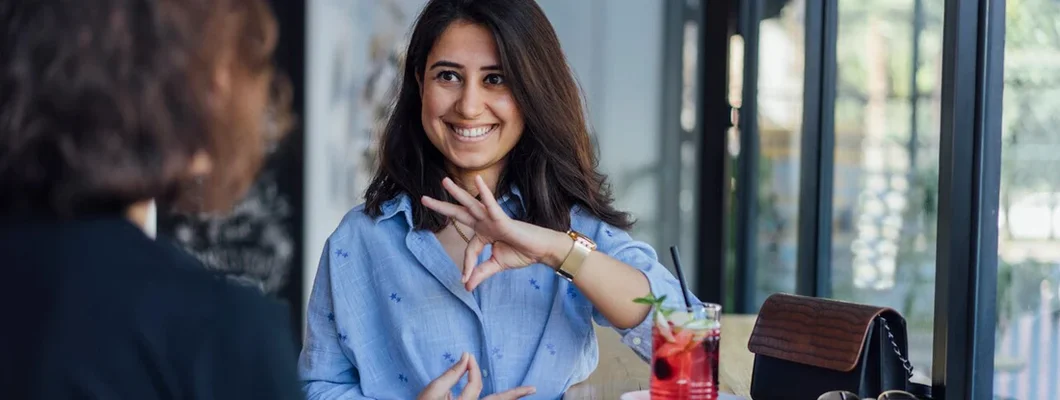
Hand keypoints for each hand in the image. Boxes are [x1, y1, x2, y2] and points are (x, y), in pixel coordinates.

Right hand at [417, 352, 535, 399]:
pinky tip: (499, 394)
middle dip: (515, 395)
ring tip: (524, 393)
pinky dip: (482, 397)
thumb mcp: (432, 390)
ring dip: (505, 398)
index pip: (474, 383)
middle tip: (533, 389)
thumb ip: (451, 374)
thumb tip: (467, 356)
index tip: (467, 356)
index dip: (472, 368)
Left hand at [421, 176, 570, 290]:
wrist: (541, 252)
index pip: (469, 249)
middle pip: (459, 214)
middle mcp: (485, 223)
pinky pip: (492, 204)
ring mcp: (493, 218)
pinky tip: (478, 181)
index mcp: (484, 234)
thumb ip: (481, 272)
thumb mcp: (497, 265)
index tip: (466, 280)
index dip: (467, 265)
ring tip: (444, 182)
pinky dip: (485, 193)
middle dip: (442, 207)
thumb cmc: (522, 253)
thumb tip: (467, 287)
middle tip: (423, 199)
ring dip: (457, 193)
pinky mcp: (503, 218)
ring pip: (471, 204)